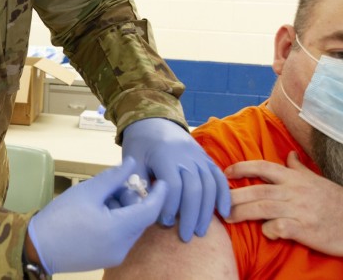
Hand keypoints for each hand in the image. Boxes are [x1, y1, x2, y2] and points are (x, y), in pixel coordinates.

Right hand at [27, 157, 166, 273]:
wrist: (38, 247)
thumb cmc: (61, 216)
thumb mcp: (88, 191)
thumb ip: (114, 177)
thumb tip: (132, 163)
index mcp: (119, 230)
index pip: (150, 211)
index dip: (158, 194)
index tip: (160, 180)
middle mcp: (122, 247)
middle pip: (139, 219)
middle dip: (131, 199)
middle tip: (113, 186)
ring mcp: (115, 256)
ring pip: (129, 228)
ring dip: (122, 210)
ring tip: (100, 198)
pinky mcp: (106, 259)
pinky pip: (120, 237)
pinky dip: (116, 222)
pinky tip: (97, 212)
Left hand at [122, 118, 230, 241]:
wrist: (153, 120)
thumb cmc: (140, 143)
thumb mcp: (132, 159)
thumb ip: (138, 181)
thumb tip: (143, 206)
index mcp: (164, 155)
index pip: (173, 186)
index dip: (169, 207)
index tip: (164, 222)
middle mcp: (185, 155)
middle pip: (194, 188)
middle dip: (190, 215)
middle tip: (185, 236)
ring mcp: (198, 156)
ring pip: (209, 185)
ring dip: (206, 210)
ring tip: (199, 231)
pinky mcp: (206, 158)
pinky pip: (219, 177)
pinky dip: (224, 195)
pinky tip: (224, 213)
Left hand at [225, 151, 342, 255]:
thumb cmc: (334, 201)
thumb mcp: (316, 180)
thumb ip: (298, 168)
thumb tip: (289, 154)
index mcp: (294, 178)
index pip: (263, 167)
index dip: (242, 168)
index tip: (225, 172)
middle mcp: (294, 191)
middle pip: (257, 190)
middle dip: (234, 195)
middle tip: (217, 202)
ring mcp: (299, 210)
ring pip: (263, 208)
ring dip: (243, 213)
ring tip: (228, 218)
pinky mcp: (306, 229)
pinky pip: (281, 227)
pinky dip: (270, 230)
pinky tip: (265, 232)